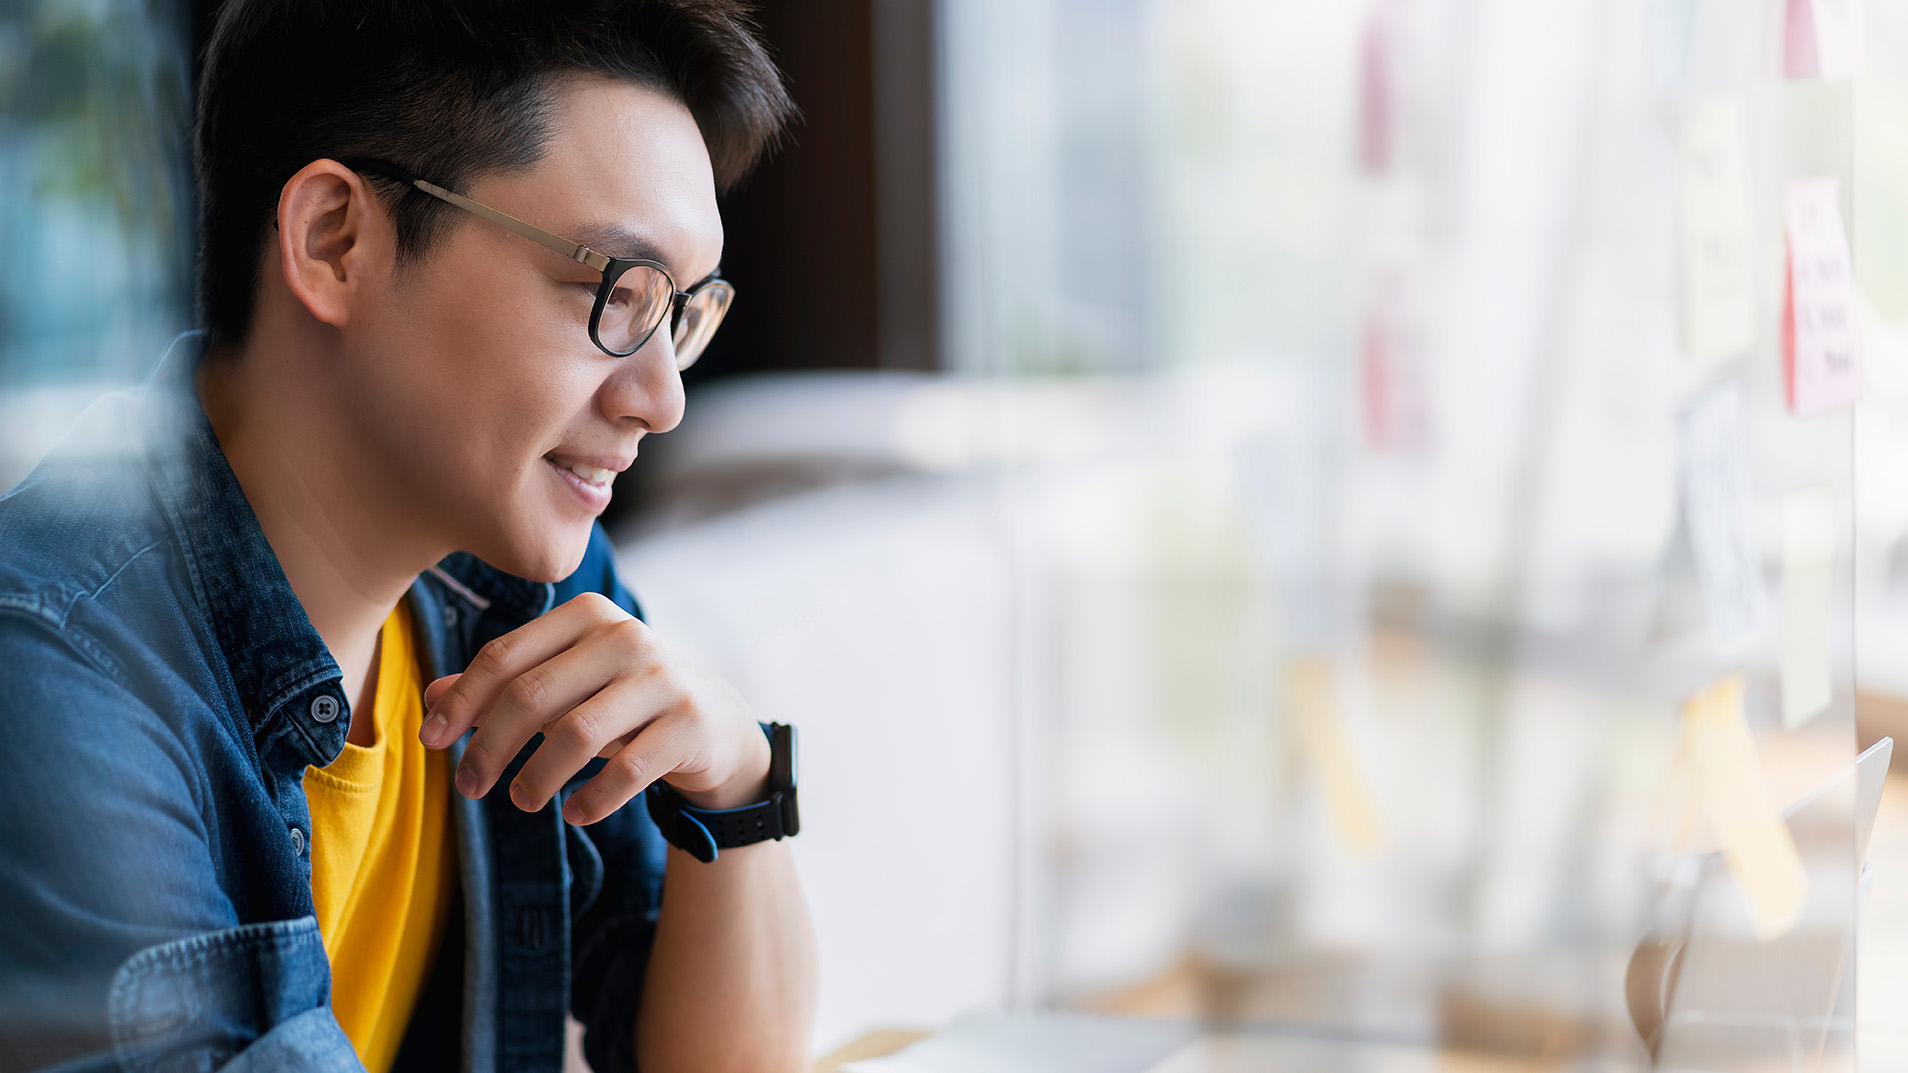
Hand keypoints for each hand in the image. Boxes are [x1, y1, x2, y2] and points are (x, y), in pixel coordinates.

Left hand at [419, 592, 770, 824]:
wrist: (719, 724)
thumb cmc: (626, 701)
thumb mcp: (568, 685)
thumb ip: (504, 686)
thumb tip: (431, 699)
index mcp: (588, 616)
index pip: (506, 656)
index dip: (462, 701)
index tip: (431, 741)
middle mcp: (627, 637)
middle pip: (533, 695)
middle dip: (491, 746)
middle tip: (469, 787)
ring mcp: (663, 679)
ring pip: (577, 733)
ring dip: (538, 776)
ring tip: (522, 801)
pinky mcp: (691, 723)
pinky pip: (628, 769)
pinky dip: (594, 799)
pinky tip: (576, 814)